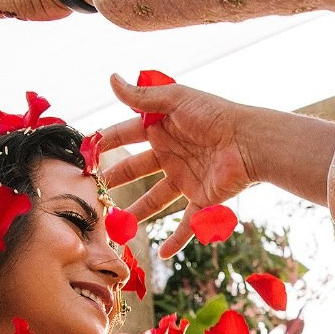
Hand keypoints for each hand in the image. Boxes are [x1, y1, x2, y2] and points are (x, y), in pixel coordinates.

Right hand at [97, 75, 334, 258]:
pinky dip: (176, 240)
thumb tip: (111, 79)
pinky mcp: (203, 200)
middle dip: (115, 179)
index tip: (85, 154)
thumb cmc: (215, 116)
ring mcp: (187, 179)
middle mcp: (172, 154)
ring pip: (155, 200)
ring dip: (137, 212)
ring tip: (115, 225)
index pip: (127, 135)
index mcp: (164, 129)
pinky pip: (187, 224)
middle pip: (136, 169)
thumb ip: (142, 97)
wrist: (249, 143)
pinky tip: (161, 253)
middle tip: (93, 189)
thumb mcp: (175, 100)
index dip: (106, 143)